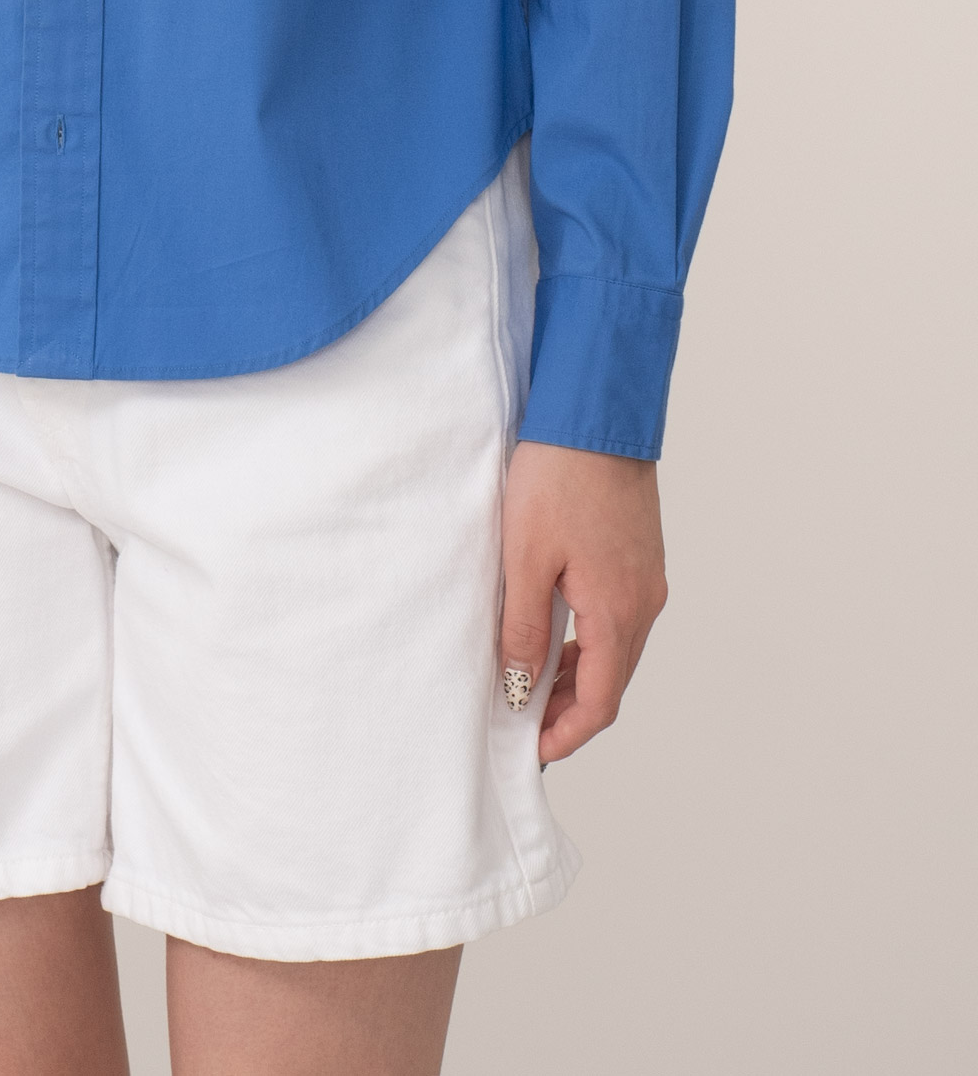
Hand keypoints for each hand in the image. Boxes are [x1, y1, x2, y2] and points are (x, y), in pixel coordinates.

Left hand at [499, 439, 666, 763]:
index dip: (565, 734)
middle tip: (522, 725)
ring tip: (529, 685)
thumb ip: (525, 629)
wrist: (595, 416)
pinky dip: (588, 642)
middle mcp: (643, 602)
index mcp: (618, 611)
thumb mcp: (525, 558)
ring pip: (616, 652)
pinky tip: (554, 636)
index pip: (600, 702)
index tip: (531, 752)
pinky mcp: (640, 559)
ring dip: (577, 677)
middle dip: (568, 712)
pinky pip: (618, 620)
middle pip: (611, 683)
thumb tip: (521, 687)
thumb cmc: (558, 476)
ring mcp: (647, 580)